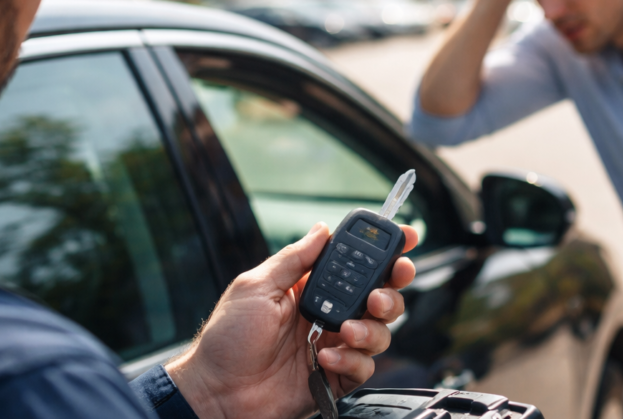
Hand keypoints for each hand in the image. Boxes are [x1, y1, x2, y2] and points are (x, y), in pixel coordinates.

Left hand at [165, 222, 418, 418]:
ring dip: (371, 329)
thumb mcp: (255, 287)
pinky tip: (325, 360)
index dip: (384, 252)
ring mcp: (333, 347)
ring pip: (379, 333)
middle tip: (379, 295)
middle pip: (379, 297)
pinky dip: (352, 361)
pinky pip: (363, 367)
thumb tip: (322, 229)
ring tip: (345, 331)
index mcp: (310, 288)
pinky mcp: (334, 378)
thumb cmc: (226, 339)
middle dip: (390, 292)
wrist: (215, 393)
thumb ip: (293, 259)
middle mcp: (327, 316)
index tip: (407, 239)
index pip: (355, 265)